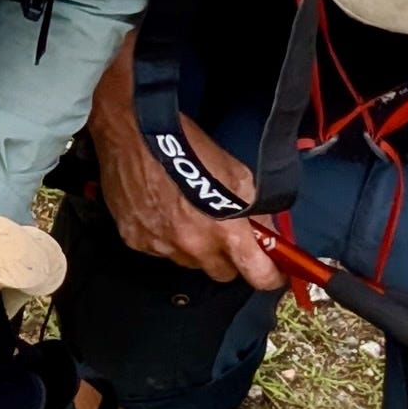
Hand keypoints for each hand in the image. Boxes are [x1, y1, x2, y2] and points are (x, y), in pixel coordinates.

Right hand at [90, 40, 281, 291]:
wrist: (137, 132)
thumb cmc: (187, 145)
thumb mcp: (237, 172)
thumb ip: (255, 209)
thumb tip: (264, 230)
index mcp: (225, 230)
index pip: (258, 275)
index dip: (269, 275)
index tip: (271, 271)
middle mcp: (194, 245)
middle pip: (222, 274)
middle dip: (228, 259)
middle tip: (224, 235)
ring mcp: (162, 246)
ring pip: (188, 262)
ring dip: (194, 247)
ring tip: (186, 215)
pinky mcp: (136, 240)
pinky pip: (159, 250)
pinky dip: (164, 237)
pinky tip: (161, 211)